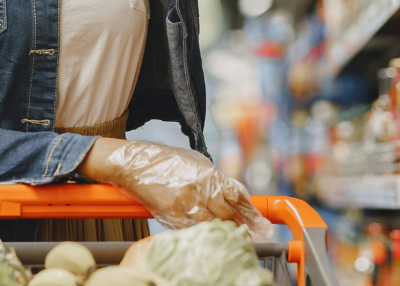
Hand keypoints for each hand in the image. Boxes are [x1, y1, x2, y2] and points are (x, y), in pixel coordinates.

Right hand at [78, 138, 273, 239]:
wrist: (138, 165)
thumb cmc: (168, 162)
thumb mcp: (197, 163)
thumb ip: (216, 179)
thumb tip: (234, 197)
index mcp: (209, 174)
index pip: (238, 195)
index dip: (251, 212)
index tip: (262, 224)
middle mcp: (200, 189)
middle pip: (228, 214)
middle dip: (240, 225)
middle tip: (249, 235)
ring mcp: (186, 204)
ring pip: (212, 225)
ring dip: (223, 232)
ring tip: (230, 237)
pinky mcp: (172, 216)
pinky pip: (193, 230)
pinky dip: (203, 234)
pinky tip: (208, 236)